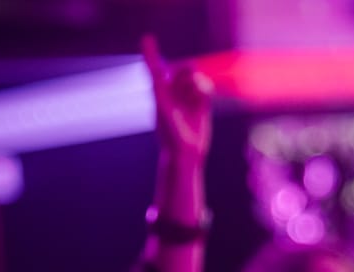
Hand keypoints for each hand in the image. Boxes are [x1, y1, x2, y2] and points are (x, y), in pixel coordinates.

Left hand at [142, 34, 212, 159]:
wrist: (185, 150)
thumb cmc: (169, 131)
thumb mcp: (162, 105)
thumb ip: (159, 85)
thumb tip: (157, 68)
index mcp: (160, 93)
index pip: (155, 68)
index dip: (151, 54)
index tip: (147, 39)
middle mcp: (173, 93)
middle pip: (182, 70)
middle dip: (186, 71)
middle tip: (190, 75)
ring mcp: (188, 98)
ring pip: (194, 78)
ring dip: (196, 81)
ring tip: (198, 91)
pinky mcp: (202, 104)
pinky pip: (205, 87)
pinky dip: (205, 87)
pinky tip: (204, 93)